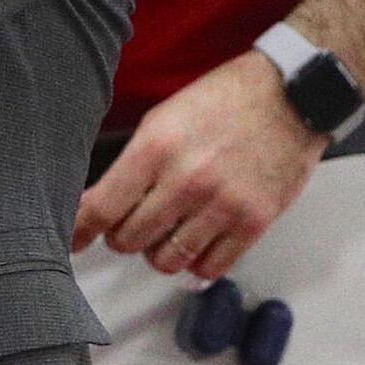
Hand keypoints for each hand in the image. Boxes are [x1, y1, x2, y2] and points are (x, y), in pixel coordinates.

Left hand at [73, 50, 325, 279]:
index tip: (72, 240)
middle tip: (128, 225)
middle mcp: (186, 180)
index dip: (80, 229)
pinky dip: (195, 263)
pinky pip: (210, 267)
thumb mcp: (163, 118)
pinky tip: (195, 244)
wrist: (291, 96)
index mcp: (156, 147)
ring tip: (164, 233)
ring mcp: (222, 205)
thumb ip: (134, 161)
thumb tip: (104, 200)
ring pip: (167, 260)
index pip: (103, 205)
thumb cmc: (225, 101)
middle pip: (130, 239)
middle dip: (121, 236)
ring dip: (157, 252)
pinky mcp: (254, 222)